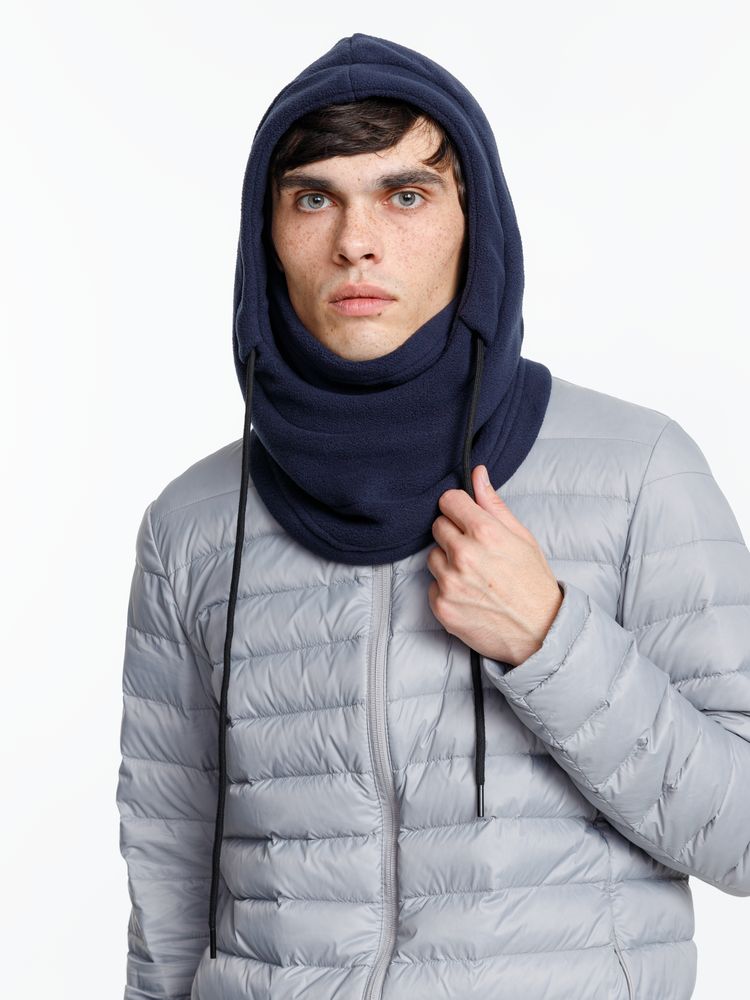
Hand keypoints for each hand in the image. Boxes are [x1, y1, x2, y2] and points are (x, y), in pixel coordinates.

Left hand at [427, 464, 562, 666]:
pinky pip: (432, 586)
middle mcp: (463, 555)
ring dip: (447, 562)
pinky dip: (446, 589)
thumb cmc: (533, 582)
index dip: (458, 508)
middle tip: (476, 551)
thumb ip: (494, 504)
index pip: (448, 501)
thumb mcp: (521, 537)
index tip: (466, 517)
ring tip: (474, 575)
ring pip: (433, 556)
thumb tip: (477, 473)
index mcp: (485, 533)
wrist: (540, 632)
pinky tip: (469, 595)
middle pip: (438, 526)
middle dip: (454, 534)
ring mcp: (450, 582)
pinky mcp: (442, 606)